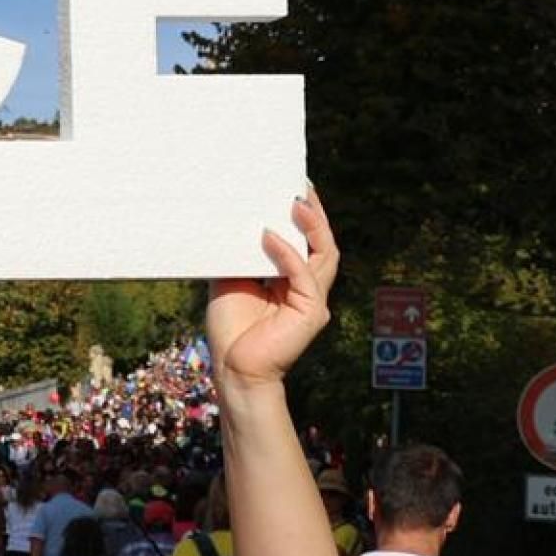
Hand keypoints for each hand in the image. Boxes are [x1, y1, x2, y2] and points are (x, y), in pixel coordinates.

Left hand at [205, 192, 336, 389]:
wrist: (234, 369)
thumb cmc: (232, 330)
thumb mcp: (231, 281)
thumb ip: (239, 255)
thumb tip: (233, 223)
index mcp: (293, 282)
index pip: (307, 244)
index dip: (304, 218)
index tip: (293, 188)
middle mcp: (309, 289)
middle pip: (323, 243)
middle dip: (314, 214)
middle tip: (301, 185)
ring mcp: (313, 301)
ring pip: (324, 254)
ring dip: (311, 226)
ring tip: (296, 201)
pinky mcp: (311, 312)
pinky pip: (303, 275)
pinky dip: (287, 254)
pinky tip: (268, 236)